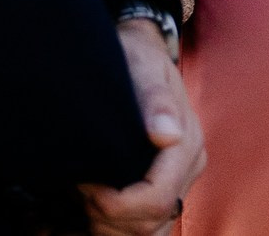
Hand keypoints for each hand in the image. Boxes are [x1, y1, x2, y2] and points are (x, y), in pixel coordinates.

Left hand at [79, 19, 204, 235]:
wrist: (141, 51)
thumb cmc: (137, 55)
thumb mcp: (143, 65)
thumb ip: (155, 98)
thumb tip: (166, 135)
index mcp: (187, 143)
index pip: (157, 198)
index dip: (117, 204)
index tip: (85, 184)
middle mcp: (189, 166)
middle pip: (153, 221)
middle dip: (111, 217)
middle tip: (80, 189)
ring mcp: (179, 178)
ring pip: (152, 230)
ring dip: (114, 227)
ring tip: (87, 199)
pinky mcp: (166, 184)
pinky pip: (150, 224)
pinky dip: (120, 226)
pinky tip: (96, 208)